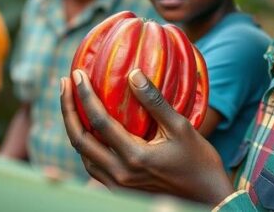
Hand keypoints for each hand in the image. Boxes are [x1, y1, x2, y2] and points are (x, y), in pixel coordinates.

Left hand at [61, 69, 234, 204]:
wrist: (208, 199)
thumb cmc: (199, 162)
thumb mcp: (181, 127)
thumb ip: (155, 102)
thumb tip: (132, 74)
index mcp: (134, 157)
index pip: (99, 121)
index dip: (84, 95)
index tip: (76, 74)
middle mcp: (120, 174)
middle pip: (79, 139)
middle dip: (68, 109)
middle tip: (65, 83)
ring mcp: (118, 185)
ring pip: (83, 155)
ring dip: (74, 128)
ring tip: (74, 103)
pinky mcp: (120, 191)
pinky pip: (93, 166)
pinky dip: (86, 145)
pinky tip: (91, 130)